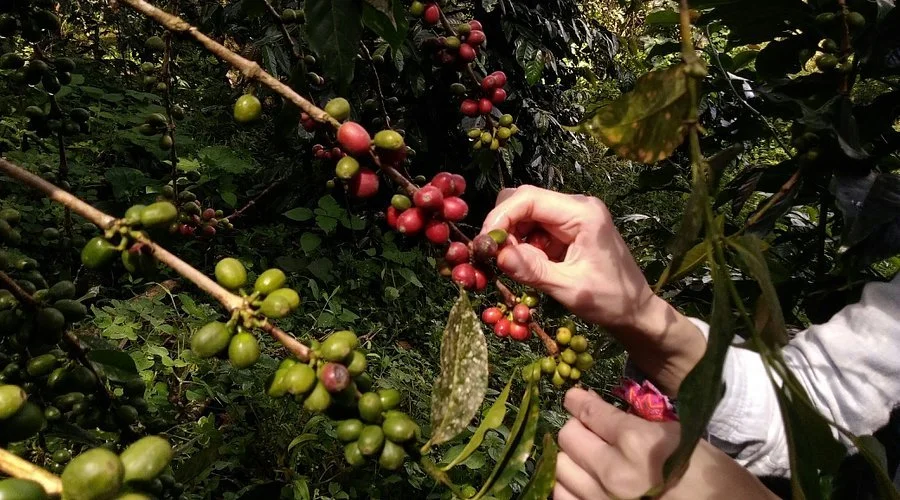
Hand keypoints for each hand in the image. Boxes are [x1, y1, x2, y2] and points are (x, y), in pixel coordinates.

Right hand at [481, 186, 706, 395]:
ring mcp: (573, 215)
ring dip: (511, 235)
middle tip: (494, 256)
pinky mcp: (568, 227)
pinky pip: (535, 226)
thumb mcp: (569, 289)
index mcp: (583, 213)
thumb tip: (497, 255)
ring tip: (511, 264)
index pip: (528, 199)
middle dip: (503, 225)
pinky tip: (526, 263)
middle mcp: (577, 205)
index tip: (484, 245)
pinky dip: (523, 242)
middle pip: (524, 199)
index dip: (500, 218)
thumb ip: (533, 270)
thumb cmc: (610, 300)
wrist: (636, 310)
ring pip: (526, 212)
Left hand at [555, 388, 677, 498]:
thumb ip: (631, 422)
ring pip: (560, 468)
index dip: (578, 400)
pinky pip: (563, 496)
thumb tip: (595, 410)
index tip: (574, 397)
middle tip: (587, 429)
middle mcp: (614, 473)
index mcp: (637, 443)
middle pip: (568, 438)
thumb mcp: (674, 434)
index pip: (589, 412)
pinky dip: (569, 486)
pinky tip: (584, 481)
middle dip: (576, 428)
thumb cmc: (703, 472)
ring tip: (586, 457)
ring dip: (571, 458)